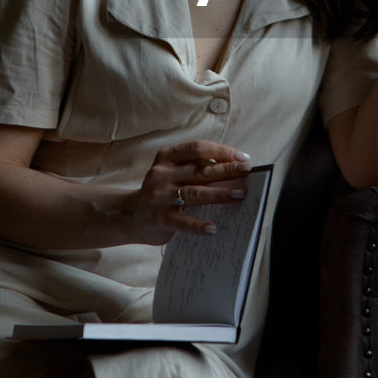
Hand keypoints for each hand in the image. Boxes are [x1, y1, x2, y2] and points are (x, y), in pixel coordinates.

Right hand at [125, 140, 251, 244]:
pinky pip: (181, 221)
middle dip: (226, 170)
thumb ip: (196, 167)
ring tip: (239, 195)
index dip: (220, 151)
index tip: (241, 156)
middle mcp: (161, 174)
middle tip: (246, 171)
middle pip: (199, 170)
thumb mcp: (174, 172)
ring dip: (219, 194)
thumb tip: (233, 167)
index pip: (196, 149)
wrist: (131, 215)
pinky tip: (212, 228)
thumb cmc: (162, 190)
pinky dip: (197, 225)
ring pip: (193, 193)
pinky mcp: (158, 218)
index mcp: (167, 157)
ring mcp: (158, 196)